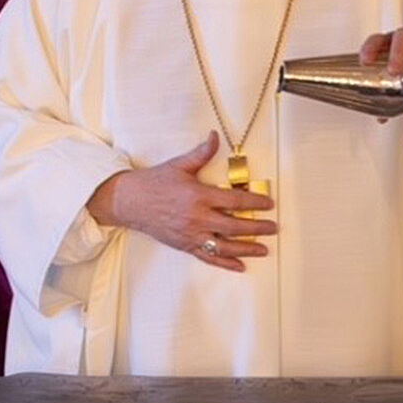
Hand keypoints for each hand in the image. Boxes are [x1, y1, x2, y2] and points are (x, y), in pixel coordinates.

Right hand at [87, 131, 275, 271]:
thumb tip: (215, 137)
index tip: (268, 204)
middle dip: (256, 227)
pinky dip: (225, 263)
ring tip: (263, 249)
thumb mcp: (179, 165)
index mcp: (198, 196)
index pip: (234, 200)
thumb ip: (201, 153)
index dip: (254, 202)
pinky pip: (208, 258)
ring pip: (224, 246)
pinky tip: (240, 265)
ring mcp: (191, 234)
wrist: (130, 202)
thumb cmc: (154, 182)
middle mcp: (197, 218)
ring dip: (246, 248)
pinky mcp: (185, 245)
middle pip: (234, 226)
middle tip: (272, 227)